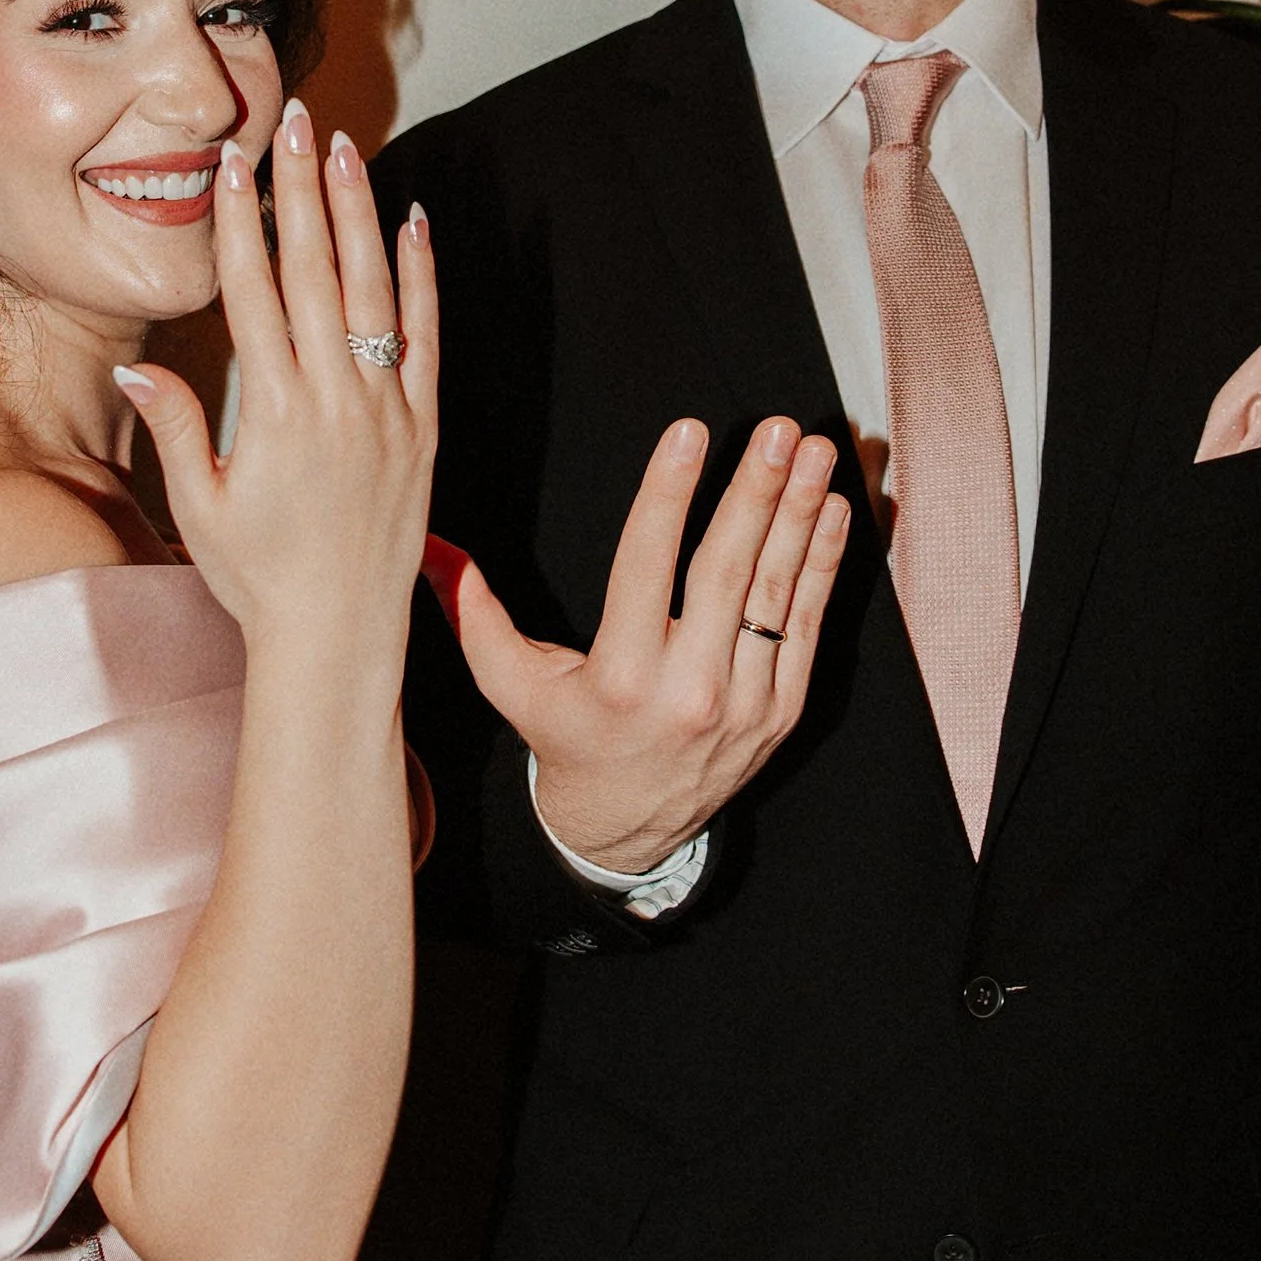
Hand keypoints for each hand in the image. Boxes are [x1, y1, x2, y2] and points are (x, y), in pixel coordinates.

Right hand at [116, 102, 435, 654]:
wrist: (340, 637)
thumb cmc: (260, 578)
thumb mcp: (198, 505)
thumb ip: (173, 428)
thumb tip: (130, 369)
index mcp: (274, 413)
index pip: (254, 293)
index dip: (240, 221)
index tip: (229, 164)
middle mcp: (335, 400)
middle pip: (314, 271)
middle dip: (299, 190)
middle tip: (290, 122)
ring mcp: (386, 410)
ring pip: (372, 290)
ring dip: (357, 213)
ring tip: (344, 149)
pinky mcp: (423, 428)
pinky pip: (426, 337)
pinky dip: (422, 278)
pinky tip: (414, 225)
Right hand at [452, 416, 850, 872]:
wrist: (626, 832)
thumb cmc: (566, 739)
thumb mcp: (510, 683)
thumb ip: (472, 611)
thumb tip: (427, 544)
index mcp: (620, 676)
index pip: (646, 566)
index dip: (668, 495)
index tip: (688, 433)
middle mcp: (687, 690)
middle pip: (725, 573)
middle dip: (754, 493)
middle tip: (774, 429)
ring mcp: (742, 703)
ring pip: (775, 593)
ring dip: (799, 514)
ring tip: (814, 449)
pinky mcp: (779, 711)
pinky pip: (806, 626)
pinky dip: (823, 565)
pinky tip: (833, 508)